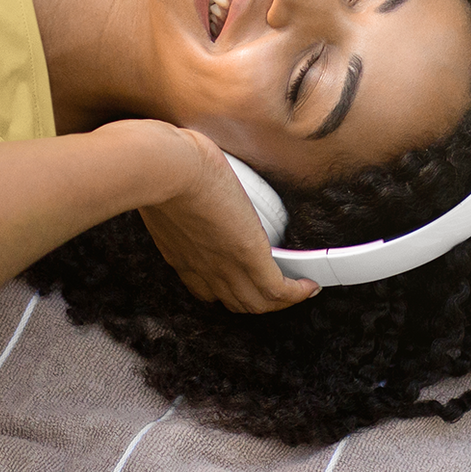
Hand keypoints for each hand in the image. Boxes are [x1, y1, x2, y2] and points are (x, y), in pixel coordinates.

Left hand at [138, 128, 319, 313]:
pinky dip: (298, 292)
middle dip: (256, 298)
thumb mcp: (168, 192)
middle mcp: (201, 268)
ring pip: (258, 302)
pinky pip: (279, 289)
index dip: (224, 289)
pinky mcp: (249, 255)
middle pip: (234, 301)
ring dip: (280, 300)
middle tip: (277, 287)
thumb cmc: (160, 168)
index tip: (237, 278)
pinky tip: (310, 284)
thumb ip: (177, 193)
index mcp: (180, 254)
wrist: (168, 169)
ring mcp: (226, 265)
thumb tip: (185, 179)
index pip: (204, 288)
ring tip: (298, 287)